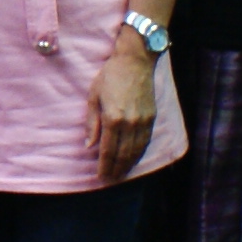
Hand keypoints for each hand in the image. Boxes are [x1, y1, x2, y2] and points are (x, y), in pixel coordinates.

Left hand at [86, 34, 157, 179]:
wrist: (135, 61)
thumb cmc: (110, 76)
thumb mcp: (93, 96)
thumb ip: (92, 123)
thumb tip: (89, 145)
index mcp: (113, 118)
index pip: (108, 150)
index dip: (104, 165)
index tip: (100, 176)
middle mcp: (130, 123)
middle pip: (122, 154)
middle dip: (115, 169)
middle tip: (109, 181)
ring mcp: (143, 121)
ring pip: (135, 150)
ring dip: (128, 165)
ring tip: (120, 175)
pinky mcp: (151, 117)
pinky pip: (145, 141)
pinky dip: (139, 153)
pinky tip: (133, 160)